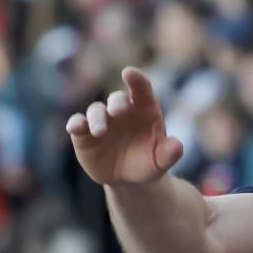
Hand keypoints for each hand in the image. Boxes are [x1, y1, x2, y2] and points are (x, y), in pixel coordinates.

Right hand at [65, 66, 183, 185]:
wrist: (128, 179)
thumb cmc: (149, 163)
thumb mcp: (161, 161)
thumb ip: (170, 153)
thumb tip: (177, 145)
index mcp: (144, 109)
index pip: (141, 89)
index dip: (136, 79)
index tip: (129, 73)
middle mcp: (121, 110)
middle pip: (118, 99)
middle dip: (117, 102)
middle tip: (118, 111)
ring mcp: (102, 120)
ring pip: (96, 110)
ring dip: (97, 118)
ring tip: (100, 132)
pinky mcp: (84, 132)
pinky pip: (78, 123)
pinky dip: (76, 123)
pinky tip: (75, 128)